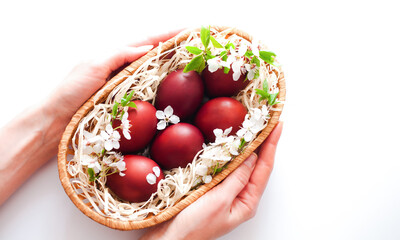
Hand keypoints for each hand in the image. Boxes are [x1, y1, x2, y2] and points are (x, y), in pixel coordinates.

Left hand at [47, 30, 181, 120]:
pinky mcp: (125, 102)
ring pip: (154, 72)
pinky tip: (174, 87)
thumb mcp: (94, 64)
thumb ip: (120, 54)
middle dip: (177, 46)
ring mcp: (125, 85)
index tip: (192, 29)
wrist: (56, 120)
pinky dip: (163, 86)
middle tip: (199, 43)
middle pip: (155, 53)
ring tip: (194, 60)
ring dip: (173, 65)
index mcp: (115, 54)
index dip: (171, 34)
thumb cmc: (71, 91)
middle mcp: (123, 67)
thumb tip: (149, 47)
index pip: (149, 40)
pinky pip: (149, 91)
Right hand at [141, 122, 282, 239]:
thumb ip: (237, 179)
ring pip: (241, 165)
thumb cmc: (194, 227)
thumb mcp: (219, 201)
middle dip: (263, 142)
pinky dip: (230, 154)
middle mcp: (240, 197)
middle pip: (256, 165)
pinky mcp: (212, 189)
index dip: (271, 145)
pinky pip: (226, 168)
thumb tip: (252, 157)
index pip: (264, 168)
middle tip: (267, 120)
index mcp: (247, 202)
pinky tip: (230, 144)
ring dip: (247, 146)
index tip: (277, 124)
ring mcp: (226, 192)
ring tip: (254, 127)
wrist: (168, 239)